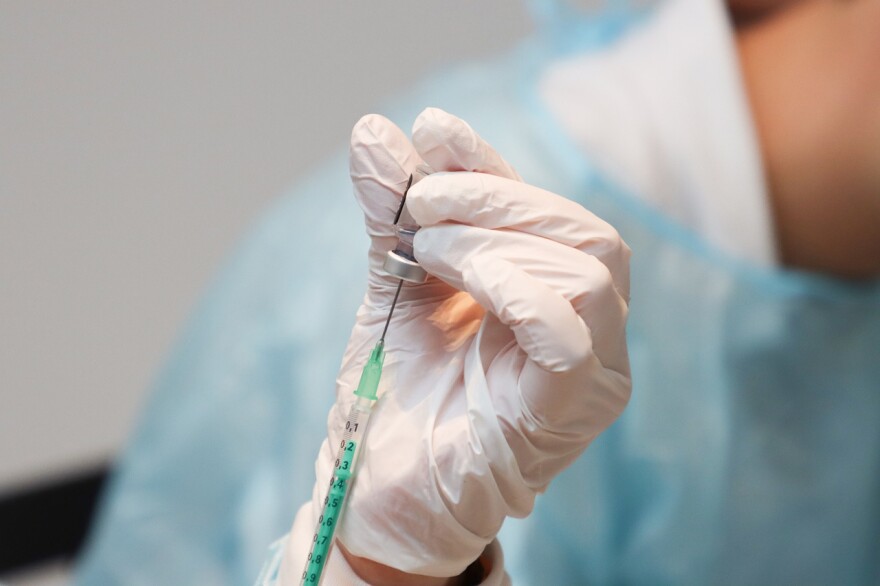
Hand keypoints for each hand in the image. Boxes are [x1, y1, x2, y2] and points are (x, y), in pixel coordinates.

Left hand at [309, 107, 630, 579]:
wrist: (379, 491)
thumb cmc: (397, 396)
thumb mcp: (396, 288)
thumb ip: (394, 217)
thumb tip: (375, 131)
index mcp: (551, 298)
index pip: (546, 213)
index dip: (496, 166)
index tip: (434, 130)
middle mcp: (587, 331)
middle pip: (583, 231)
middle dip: (496, 198)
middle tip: (418, 205)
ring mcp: (592, 371)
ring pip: (586, 267)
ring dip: (496, 238)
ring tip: (426, 248)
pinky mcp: (573, 407)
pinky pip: (571, 327)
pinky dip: (516, 286)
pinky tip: (463, 280)